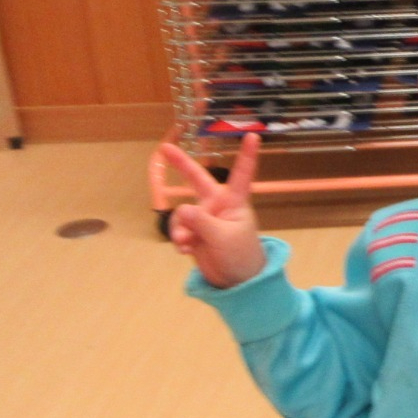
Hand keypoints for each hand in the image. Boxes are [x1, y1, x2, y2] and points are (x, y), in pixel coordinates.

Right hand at [161, 133, 267, 287]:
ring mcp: (204, 219)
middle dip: (181, 165)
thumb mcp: (223, 238)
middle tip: (164, 148)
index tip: (254, 135)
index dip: (247, 155)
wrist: (236, 282)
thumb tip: (182, 210)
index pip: (242, 174)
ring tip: (187, 244)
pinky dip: (180, 239)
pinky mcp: (194, 233)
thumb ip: (202, 223)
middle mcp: (217, 205)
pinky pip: (179, 229)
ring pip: (182, 214)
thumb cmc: (240, 256)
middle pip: (197, 180)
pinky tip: (186, 250)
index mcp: (234, 202)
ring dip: (181, 229)